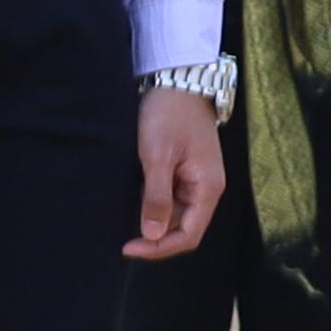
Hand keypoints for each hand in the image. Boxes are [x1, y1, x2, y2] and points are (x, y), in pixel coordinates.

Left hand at [129, 86, 220, 260]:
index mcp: (208, 188)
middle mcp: (207, 189)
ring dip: (153, 222)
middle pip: (184, 229)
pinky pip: (172, 200)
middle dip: (156, 239)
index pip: (189, 235)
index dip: (159, 248)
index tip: (127, 247)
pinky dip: (154, 206)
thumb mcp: (157, 157)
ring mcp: (197, 181)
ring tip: (125, 218)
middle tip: (122, 240)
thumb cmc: (169, 117)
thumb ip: (157, 197)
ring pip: (177, 216)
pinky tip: (135, 202)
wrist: (179, 83)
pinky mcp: (186, 172)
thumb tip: (153, 235)